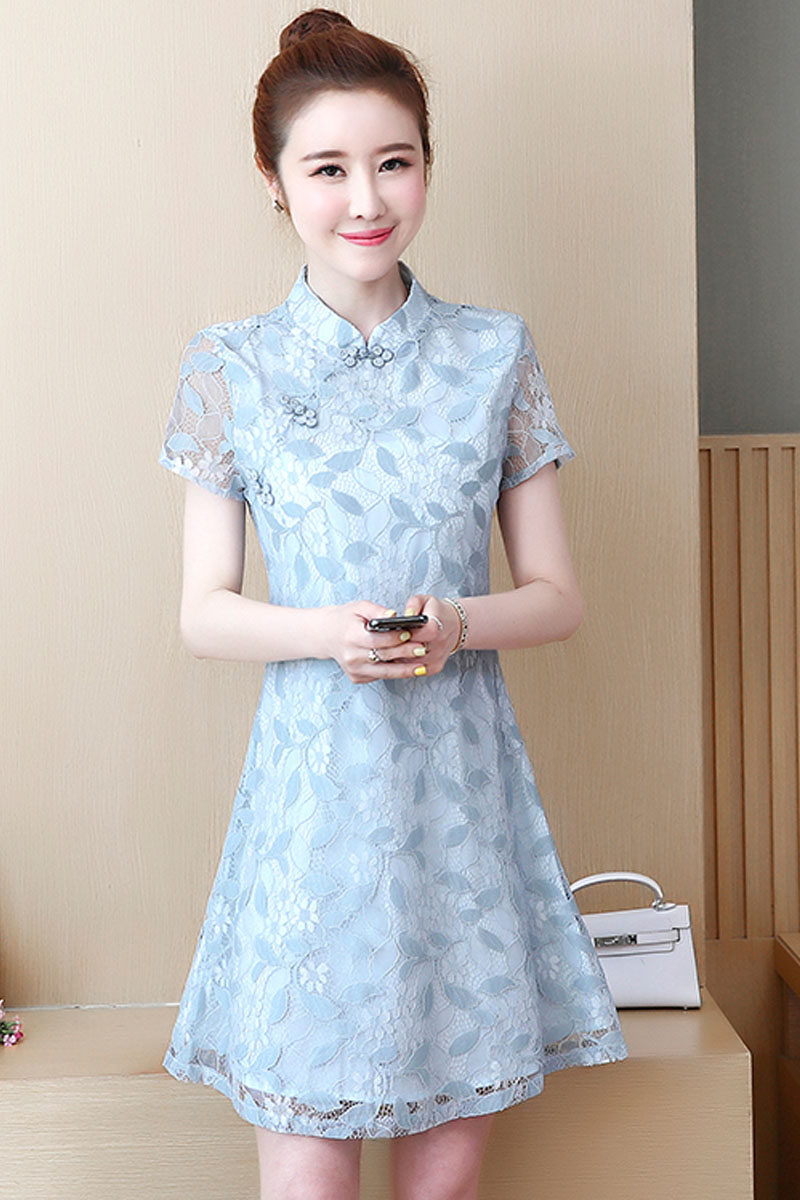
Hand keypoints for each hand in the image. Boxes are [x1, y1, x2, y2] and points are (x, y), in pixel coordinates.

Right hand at [318, 599, 452, 683]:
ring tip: (422, 666)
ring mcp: (353, 669)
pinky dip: (395, 672)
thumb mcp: (360, 607)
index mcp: (350, 636)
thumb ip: (378, 611)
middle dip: (405, 653)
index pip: (376, 640)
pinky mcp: (357, 677)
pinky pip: (380, 676)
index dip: (394, 637)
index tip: (410, 634)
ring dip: (405, 669)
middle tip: (423, 649)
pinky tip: (409, 669)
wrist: (327, 635)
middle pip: (383, 656)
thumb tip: (395, 615)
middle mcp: (351, 656)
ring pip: (384, 672)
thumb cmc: (347, 619)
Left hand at [394, 593, 462, 675]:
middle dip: (394, 647)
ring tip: (386, 649)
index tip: (390, 631)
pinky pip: (414, 670)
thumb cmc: (437, 612)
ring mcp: (437, 658)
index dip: (402, 634)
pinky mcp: (435, 667)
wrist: (455, 626)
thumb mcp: (426, 600)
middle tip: (381, 642)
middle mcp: (439, 645)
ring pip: (409, 664)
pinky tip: (397, 656)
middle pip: (410, 651)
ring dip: (396, 657)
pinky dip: (404, 664)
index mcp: (437, 627)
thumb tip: (405, 615)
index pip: (417, 635)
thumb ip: (414, 604)